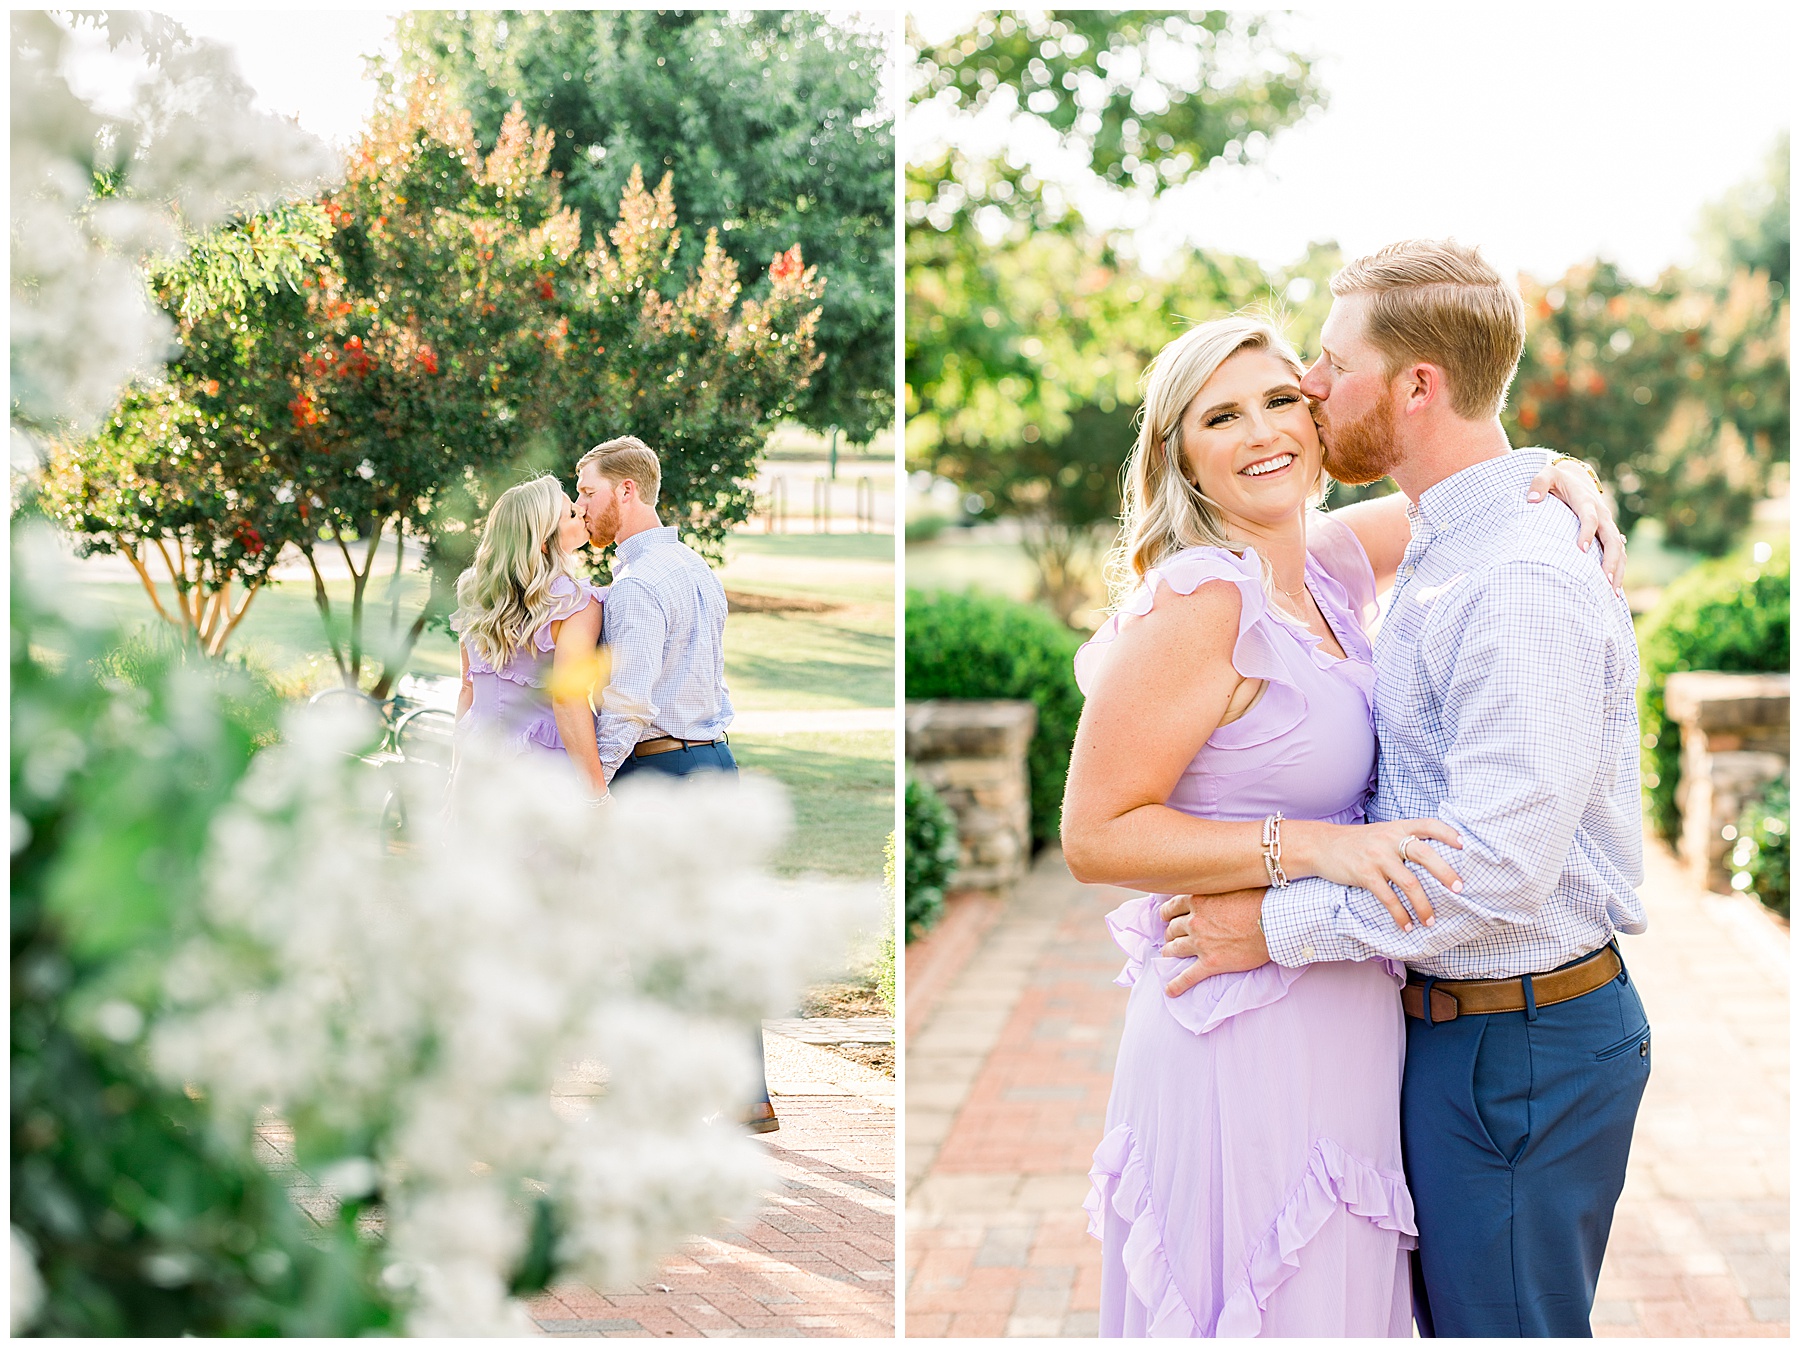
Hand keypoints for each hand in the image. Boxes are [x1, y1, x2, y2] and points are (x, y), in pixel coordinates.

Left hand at [1156, 889, 1268, 996]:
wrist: (1273, 923)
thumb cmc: (1260, 901)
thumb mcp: (1232, 886)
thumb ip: (1216, 890)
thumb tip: (1217, 887)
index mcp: (1198, 900)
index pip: (1172, 907)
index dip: (1168, 914)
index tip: (1168, 917)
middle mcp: (1194, 921)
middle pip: (1172, 928)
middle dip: (1171, 933)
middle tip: (1173, 936)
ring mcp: (1200, 943)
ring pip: (1175, 949)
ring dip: (1170, 952)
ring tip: (1169, 954)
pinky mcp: (1210, 963)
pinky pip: (1188, 977)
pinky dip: (1176, 984)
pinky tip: (1170, 990)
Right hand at [1284, 817, 1462, 931]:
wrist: (1321, 845)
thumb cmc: (1356, 842)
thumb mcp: (1381, 833)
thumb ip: (1402, 839)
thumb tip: (1432, 859)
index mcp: (1397, 827)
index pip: (1428, 825)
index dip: (1448, 833)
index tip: (1464, 845)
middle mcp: (1389, 839)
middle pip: (1424, 854)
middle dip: (1445, 872)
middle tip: (1458, 889)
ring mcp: (1376, 857)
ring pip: (1409, 882)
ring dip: (1423, 905)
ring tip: (1431, 920)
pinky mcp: (1364, 874)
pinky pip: (1388, 898)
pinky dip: (1400, 915)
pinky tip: (1406, 926)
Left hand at [1526, 457, 1626, 594]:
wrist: (1576, 478)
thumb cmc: (1556, 480)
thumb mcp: (1545, 475)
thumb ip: (1538, 484)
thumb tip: (1531, 499)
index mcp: (1586, 501)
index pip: (1589, 518)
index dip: (1587, 532)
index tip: (1582, 550)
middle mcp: (1602, 514)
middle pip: (1611, 538)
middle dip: (1610, 559)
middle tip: (1604, 581)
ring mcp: (1607, 525)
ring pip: (1619, 548)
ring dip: (1617, 569)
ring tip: (1611, 593)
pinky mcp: (1608, 533)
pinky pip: (1618, 553)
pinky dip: (1618, 569)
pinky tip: (1612, 590)